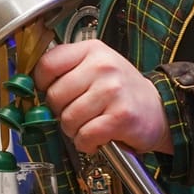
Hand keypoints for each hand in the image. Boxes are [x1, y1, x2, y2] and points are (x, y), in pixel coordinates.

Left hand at [33, 39, 171, 155]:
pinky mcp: (120, 116)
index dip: (41, 84)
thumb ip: (67, 69)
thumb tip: (33, 86)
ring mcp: (112, 91)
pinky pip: (85, 135)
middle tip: (76, 113)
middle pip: (54, 96)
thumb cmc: (122, 91)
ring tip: (89, 125)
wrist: (160, 109)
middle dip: (60, 112)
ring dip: (74, 130)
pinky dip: (86, 143)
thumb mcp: (96, 66)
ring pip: (68, 119)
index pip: (48, 64)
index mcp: (92, 50)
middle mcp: (102, 67)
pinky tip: (96, 138)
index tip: (48, 92)